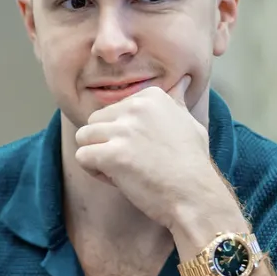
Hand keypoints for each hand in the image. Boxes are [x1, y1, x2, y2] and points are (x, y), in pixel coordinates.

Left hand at [72, 76, 226, 230]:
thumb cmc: (192, 164)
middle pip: (94, 121)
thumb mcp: (189, 123)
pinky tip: (117, 179)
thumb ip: (176, 102)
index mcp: (151, 96)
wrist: (194, 194)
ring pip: (83, 136)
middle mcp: (136, 107)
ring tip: (121, 170)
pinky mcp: (113, 154)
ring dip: (97, 156)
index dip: (122, 134)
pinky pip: (82, 157)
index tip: (143, 149)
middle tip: (129, 162)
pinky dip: (94, 171)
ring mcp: (124, 129)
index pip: (113, 110)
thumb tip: (181, 81)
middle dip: (105, 143)